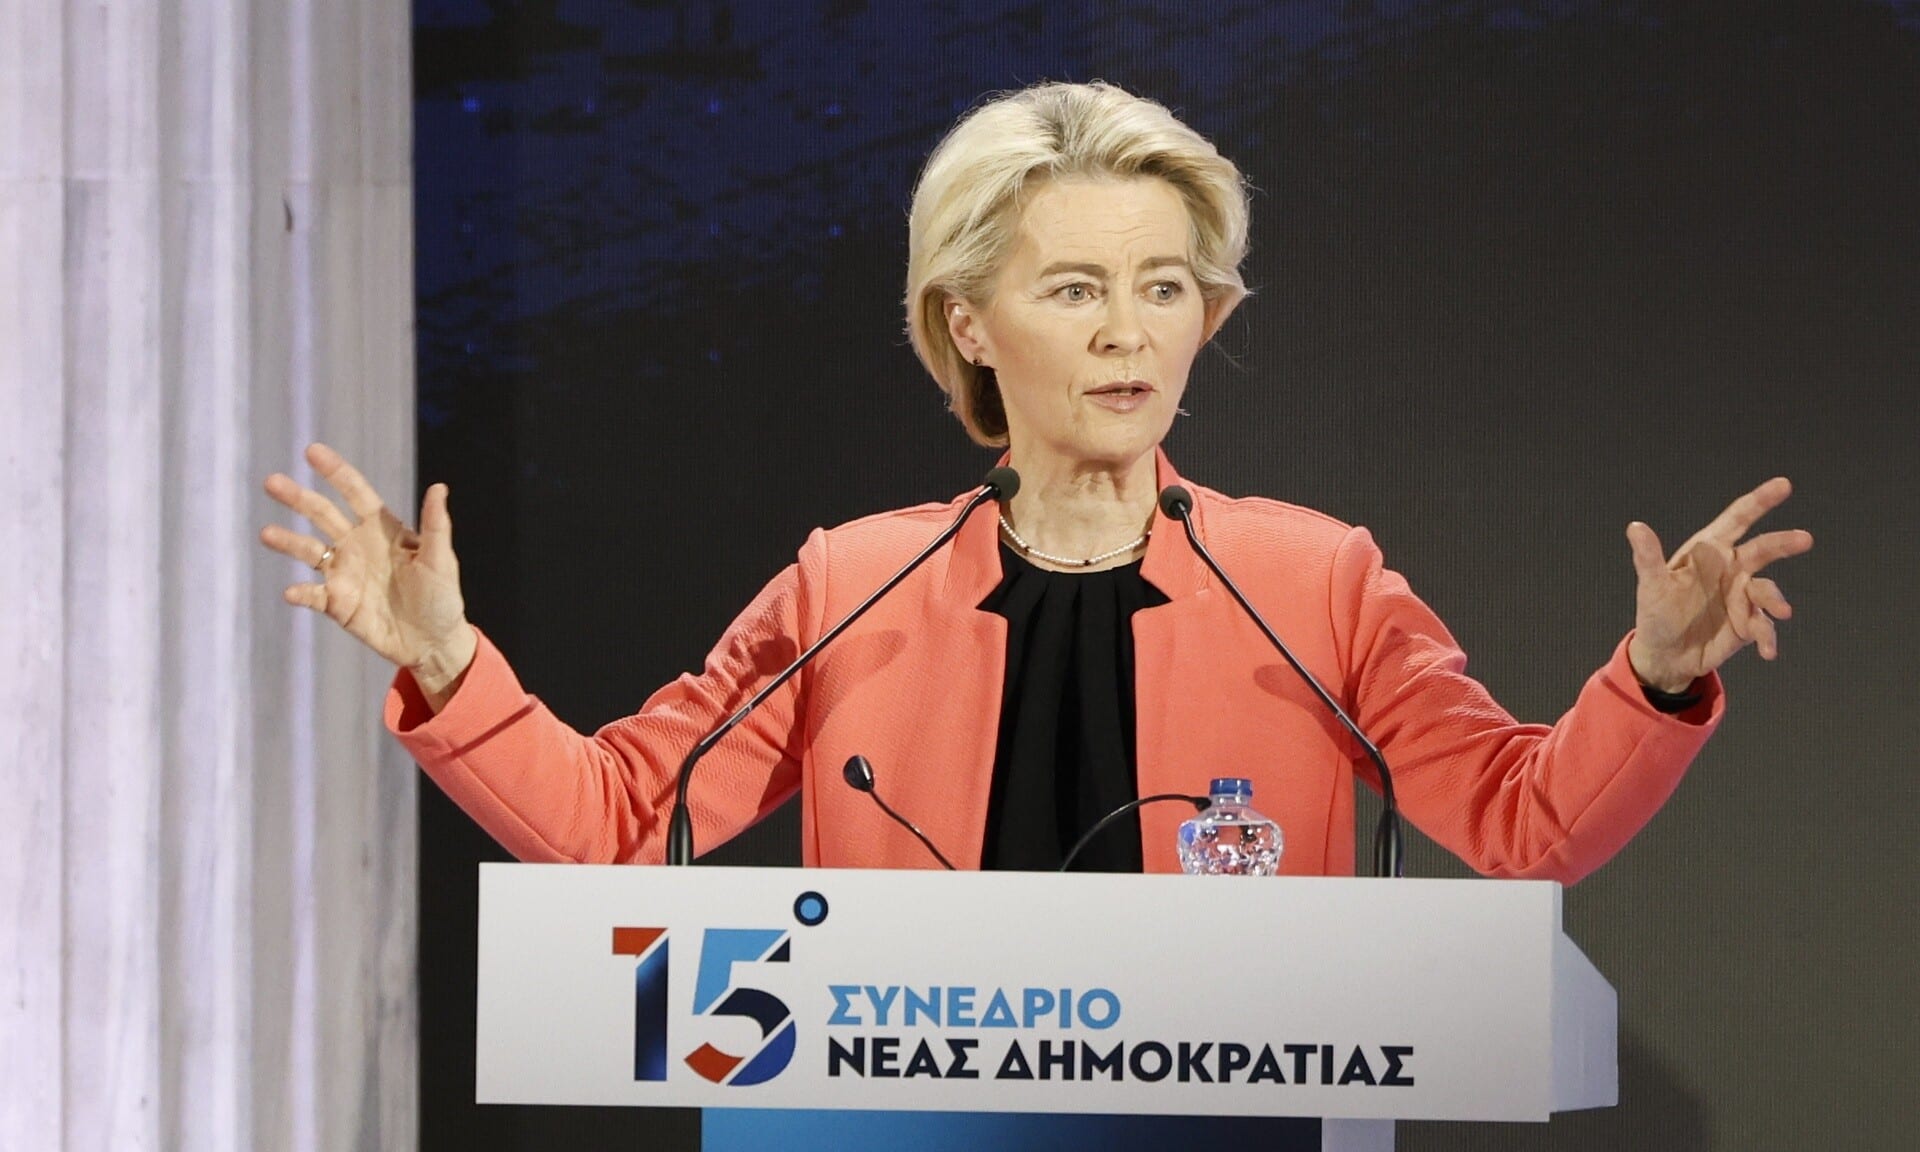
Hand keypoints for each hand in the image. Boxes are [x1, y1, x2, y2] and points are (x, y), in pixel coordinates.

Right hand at [260, 443, 474, 694]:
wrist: (432, 642)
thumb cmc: (442, 597)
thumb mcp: (441, 560)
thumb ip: (436, 525)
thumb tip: (440, 486)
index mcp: (382, 529)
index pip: (354, 493)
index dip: (335, 472)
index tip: (312, 451)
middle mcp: (357, 545)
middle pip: (322, 514)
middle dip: (298, 498)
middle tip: (271, 482)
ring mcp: (344, 573)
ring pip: (309, 551)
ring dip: (288, 542)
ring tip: (267, 534)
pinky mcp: (337, 603)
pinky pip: (312, 595)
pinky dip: (301, 593)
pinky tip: (292, 592)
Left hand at [1625, 477, 1812, 692]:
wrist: (1666, 655)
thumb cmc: (1656, 613)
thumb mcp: (1651, 586)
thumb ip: (1647, 557)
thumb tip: (1635, 527)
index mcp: (1709, 551)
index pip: (1737, 520)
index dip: (1760, 501)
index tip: (1784, 485)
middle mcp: (1731, 568)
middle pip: (1762, 549)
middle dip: (1783, 542)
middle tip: (1804, 539)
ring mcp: (1742, 595)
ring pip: (1767, 590)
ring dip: (1775, 600)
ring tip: (1782, 612)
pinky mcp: (1749, 623)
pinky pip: (1765, 625)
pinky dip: (1768, 636)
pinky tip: (1766, 651)